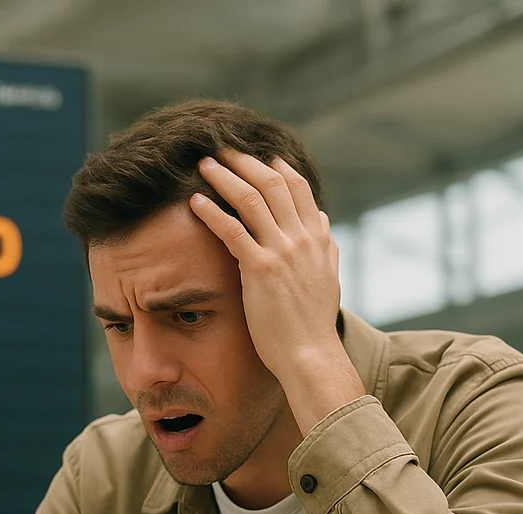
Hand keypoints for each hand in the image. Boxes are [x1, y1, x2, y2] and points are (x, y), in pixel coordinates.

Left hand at [191, 152, 363, 431]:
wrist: (310, 354)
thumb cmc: (313, 324)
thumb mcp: (327, 278)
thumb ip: (325, 247)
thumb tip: (322, 222)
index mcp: (318, 239)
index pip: (299, 189)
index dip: (278, 168)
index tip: (260, 155)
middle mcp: (302, 238)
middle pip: (272, 184)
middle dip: (245, 162)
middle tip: (222, 149)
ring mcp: (282, 252)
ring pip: (251, 200)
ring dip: (226, 177)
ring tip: (204, 165)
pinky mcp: (260, 269)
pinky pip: (232, 231)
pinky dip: (213, 212)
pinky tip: (195, 202)